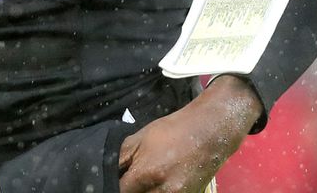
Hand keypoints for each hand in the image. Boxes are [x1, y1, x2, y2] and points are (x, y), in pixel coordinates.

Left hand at [116, 77, 258, 192]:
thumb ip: (120, 158)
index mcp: (147, 174)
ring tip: (143, 182)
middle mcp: (163, 191)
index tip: (113, 182)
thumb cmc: (172, 131)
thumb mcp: (140, 138)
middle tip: (129, 181)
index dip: (114, 186)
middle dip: (130, 191)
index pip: (120, 191)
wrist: (209, 132)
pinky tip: (156, 184)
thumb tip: (107, 171)